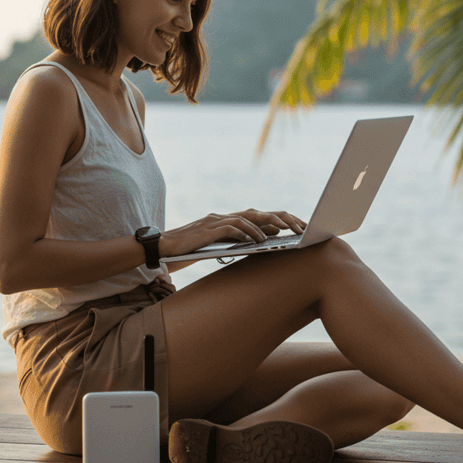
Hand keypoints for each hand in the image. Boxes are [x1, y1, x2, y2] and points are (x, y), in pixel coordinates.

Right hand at [160, 209, 306, 257]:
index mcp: (227, 219)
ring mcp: (215, 221)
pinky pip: (231, 228)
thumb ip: (241, 238)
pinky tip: (257, 241)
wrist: (163, 248)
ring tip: (283, 234)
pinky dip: (246, 233)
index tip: (297, 226)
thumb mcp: (221, 244)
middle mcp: (223, 216)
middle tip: (299, 227)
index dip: (278, 218)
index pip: (258, 215)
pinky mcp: (207, 229)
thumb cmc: (192, 249)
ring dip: (266, 226)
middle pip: (257, 212)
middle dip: (280, 218)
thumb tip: (268, 238)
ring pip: (247, 218)